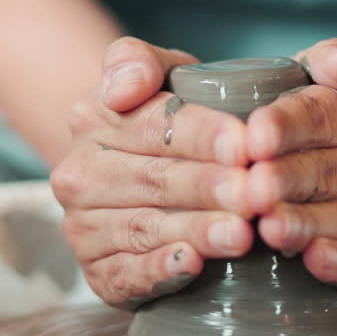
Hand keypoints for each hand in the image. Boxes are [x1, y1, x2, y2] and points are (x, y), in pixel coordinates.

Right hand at [51, 38, 253, 307]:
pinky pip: (126, 274)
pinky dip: (160, 271)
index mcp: (93, 119)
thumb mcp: (157, 74)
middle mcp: (80, 175)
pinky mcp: (98, 273)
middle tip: (256, 195)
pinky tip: (194, 264)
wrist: (130, 170)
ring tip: (243, 233)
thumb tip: (123, 87)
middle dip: (209, 188)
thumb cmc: (163, 120)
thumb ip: (138, 60)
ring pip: (145, 228)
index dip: (203, 135)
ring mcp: (84, 228)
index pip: (153, 127)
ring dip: (196, 231)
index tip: (246, 144)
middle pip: (153, 180)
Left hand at [247, 39, 336, 300]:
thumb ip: (327, 61)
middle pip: (335, 170)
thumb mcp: (321, 84)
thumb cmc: (324, 135)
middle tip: (252, 189)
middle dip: (290, 180)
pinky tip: (315, 260)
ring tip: (269, 227)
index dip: (289, 125)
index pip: (329, 114)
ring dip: (308, 224)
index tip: (254, 136)